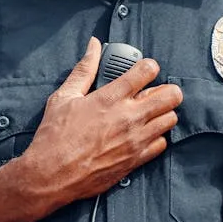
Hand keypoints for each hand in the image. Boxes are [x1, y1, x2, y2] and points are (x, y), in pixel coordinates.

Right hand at [21, 37, 182, 204]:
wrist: (51, 175)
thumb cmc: (54, 137)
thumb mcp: (64, 97)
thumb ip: (84, 69)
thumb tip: (93, 46)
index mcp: (110, 97)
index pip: (147, 71)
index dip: (149, 66)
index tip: (145, 69)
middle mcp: (128, 117)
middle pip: (171, 95)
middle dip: (166, 89)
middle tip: (154, 92)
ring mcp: (135, 140)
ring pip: (171, 119)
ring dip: (163, 113)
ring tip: (149, 113)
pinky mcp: (136, 159)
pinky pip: (162, 143)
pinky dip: (156, 136)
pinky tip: (143, 134)